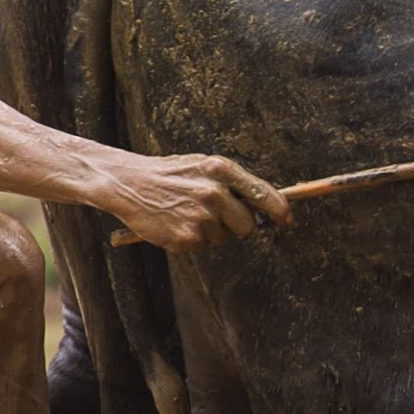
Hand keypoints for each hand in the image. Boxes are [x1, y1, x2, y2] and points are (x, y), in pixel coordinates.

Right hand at [104, 153, 292, 250]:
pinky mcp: (187, 237)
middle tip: (213, 215)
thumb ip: (232, 182)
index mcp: (221, 170)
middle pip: (248, 226)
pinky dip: (193, 240)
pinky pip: (203, 246)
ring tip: (186, 213)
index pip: (264, 194)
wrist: (127, 183)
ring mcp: (201, 216)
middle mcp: (214, 192)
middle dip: (237, 226)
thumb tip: (267, 204)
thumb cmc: (170, 174)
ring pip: (225, 238)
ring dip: (211, 232)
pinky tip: (175, 223)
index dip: (280, 211)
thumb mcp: (202, 166)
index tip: (287, 220)